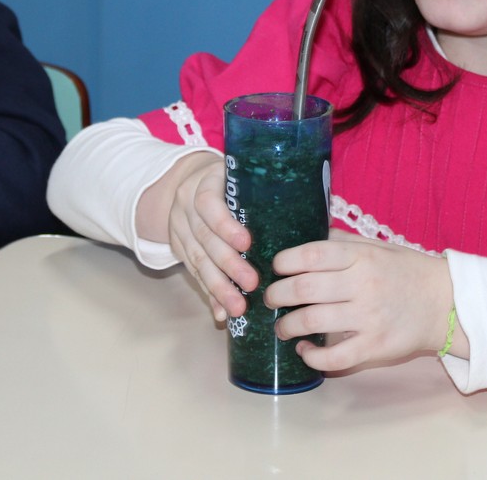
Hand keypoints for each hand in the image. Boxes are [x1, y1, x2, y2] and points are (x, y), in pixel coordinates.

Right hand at [138, 152, 256, 321]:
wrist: (188, 179)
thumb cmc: (230, 179)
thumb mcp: (239, 174)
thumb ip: (262, 191)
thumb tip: (307, 218)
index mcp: (203, 183)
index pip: (208, 203)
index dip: (225, 225)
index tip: (246, 243)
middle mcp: (185, 207)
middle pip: (204, 238)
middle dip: (228, 264)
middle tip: (251, 284)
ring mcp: (179, 229)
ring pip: (196, 260)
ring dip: (218, 287)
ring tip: (238, 308)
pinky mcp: (178, 249)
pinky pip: (193, 274)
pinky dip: (209, 294)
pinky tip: (221, 313)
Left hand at [266, 229, 465, 370]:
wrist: (445, 303)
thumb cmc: (405, 271)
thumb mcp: (377, 246)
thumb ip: (342, 242)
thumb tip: (305, 234)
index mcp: (361, 257)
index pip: (312, 255)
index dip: (285, 261)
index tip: (276, 268)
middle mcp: (363, 284)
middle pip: (304, 289)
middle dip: (277, 295)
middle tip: (270, 299)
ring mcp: (369, 317)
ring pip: (313, 321)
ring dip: (287, 326)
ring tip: (282, 327)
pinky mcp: (375, 346)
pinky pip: (335, 356)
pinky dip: (312, 357)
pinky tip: (305, 351)